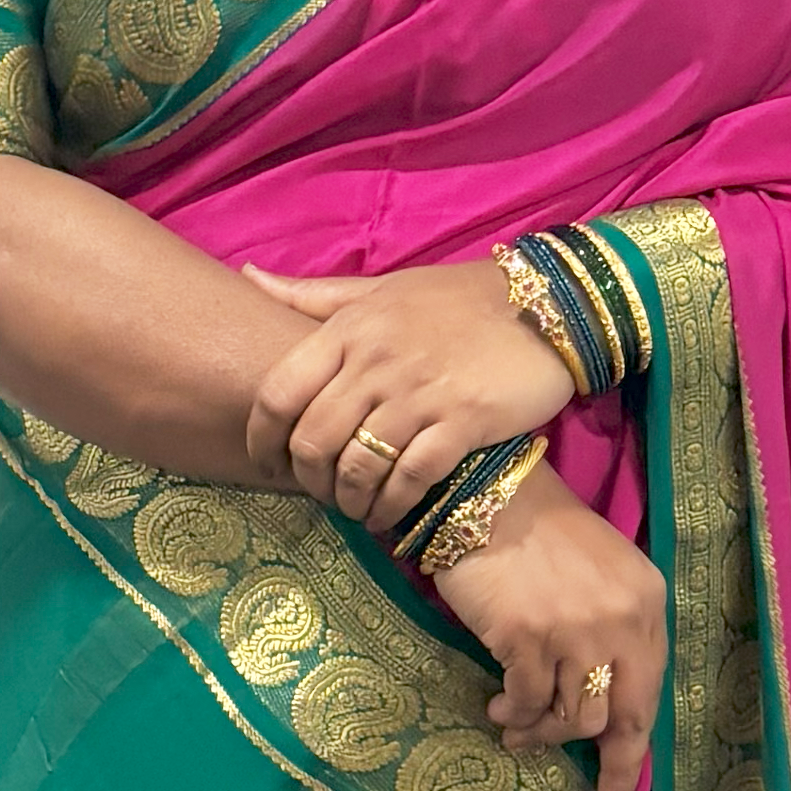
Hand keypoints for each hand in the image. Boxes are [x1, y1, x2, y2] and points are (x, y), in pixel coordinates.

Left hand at [243, 260, 575, 529]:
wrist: (542, 304)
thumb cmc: (454, 299)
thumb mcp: (380, 289)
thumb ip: (314, 295)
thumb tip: (248, 277)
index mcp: (350, 327)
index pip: (278, 392)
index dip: (261, 439)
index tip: (266, 463)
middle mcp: (375, 360)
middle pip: (312, 441)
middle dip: (308, 480)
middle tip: (320, 493)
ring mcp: (418, 393)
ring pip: (357, 467)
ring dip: (349, 501)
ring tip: (357, 508)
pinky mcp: (461, 422)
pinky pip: (409, 480)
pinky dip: (392, 507)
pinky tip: (391, 514)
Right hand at [434, 462, 667, 790]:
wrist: (489, 494)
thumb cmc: (542, 531)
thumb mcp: (601, 572)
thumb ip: (613, 629)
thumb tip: (601, 704)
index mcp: (645, 601)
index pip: (649, 691)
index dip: (634, 746)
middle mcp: (618, 619)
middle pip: (621, 716)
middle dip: (610, 766)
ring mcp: (573, 630)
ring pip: (571, 717)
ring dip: (543, 733)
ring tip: (517, 727)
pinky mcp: (526, 637)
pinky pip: (527, 702)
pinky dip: (514, 713)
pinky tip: (498, 707)